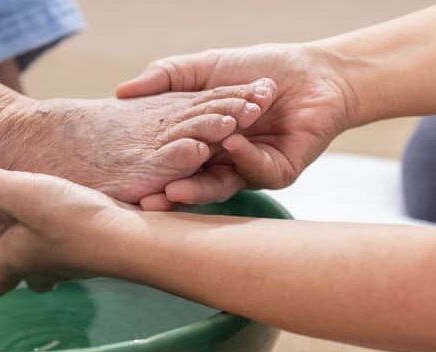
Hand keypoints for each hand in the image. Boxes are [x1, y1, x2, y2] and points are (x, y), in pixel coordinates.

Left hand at [0, 154, 133, 295]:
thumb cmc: (72, 219)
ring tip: (37, 226)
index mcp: (18, 259)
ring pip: (52, 264)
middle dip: (10, 265)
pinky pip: (77, 248)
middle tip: (3, 249)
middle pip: (22, 276)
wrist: (131, 239)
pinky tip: (76, 213)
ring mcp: (75, 262)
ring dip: (41, 251)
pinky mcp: (100, 250)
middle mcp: (45, 267)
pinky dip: (69, 237)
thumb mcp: (21, 191)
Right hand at [118, 43, 359, 207]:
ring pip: (218, 187)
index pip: (169, 160)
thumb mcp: (204, 68)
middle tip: (145, 199)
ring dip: (196, 189)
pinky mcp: (277, 173)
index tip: (123, 175)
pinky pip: (256, 172)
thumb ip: (166, 77)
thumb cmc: (261, 68)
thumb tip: (121, 91)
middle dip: (167, 193)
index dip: (149, 168)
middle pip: (188, 183)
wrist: (315, 71)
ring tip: (174, 190)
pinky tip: (231, 142)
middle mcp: (221, 162)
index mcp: (201, 142)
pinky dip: (242, 158)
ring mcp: (248, 170)